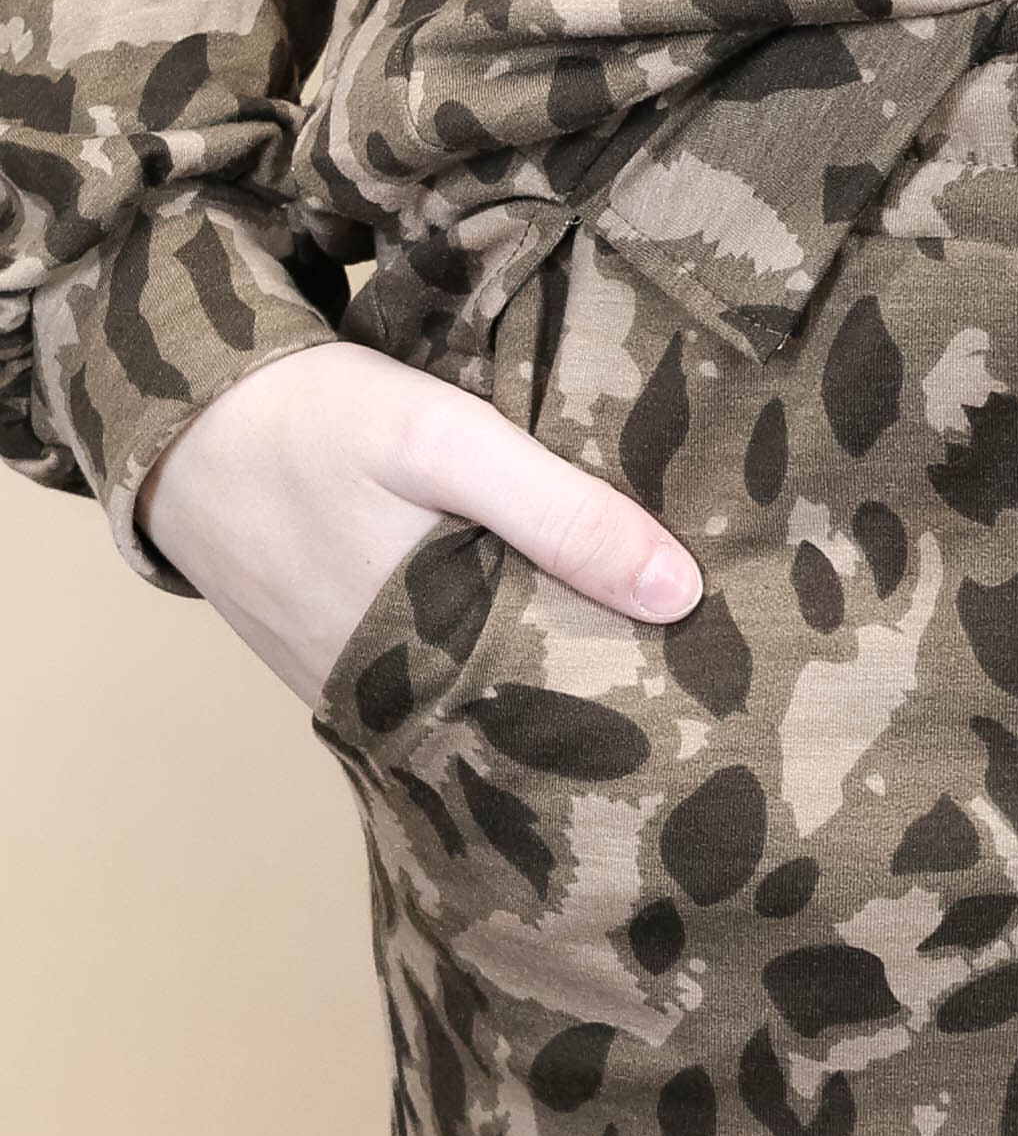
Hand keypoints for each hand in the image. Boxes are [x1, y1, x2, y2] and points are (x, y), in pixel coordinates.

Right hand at [137, 341, 701, 707]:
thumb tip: (683, 593)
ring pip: (485, 705)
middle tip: (710, 682)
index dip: (644, 703)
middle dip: (608, 703)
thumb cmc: (312, 422)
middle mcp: (397, 700)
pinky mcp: (340, 667)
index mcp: (432, 660)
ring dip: (550, 682)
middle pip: (531, 719)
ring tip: (654, 664)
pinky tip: (549, 634)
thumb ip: (560, 512)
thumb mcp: (442, 444)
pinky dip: (489, 662)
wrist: (172, 415)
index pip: (567, 715)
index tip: (726, 691)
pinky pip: (436, 683)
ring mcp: (361, 692)